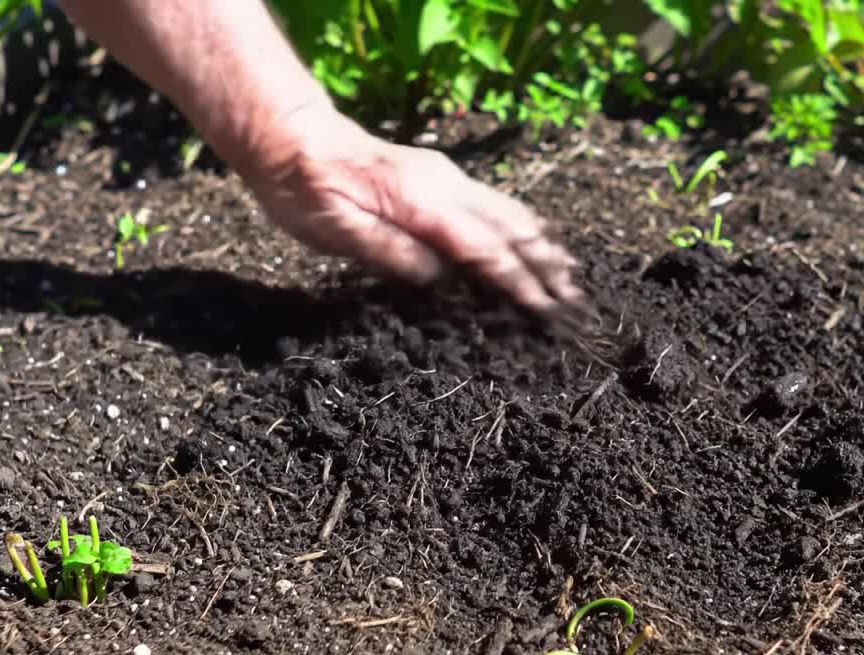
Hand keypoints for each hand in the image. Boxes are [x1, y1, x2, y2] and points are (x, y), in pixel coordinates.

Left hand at [241, 105, 584, 314]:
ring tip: (567, 270)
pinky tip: (531, 237)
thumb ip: (392, 253)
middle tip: (573, 298)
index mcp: (422, 202)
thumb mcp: (337, 231)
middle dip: (544, 263)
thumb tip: (440, 279)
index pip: (484, 248)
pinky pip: (494, 202)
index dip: (517, 281)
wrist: (290, 135)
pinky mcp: (438, 176)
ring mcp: (445, 176)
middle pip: (510, 226)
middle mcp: (445, 184)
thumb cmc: (304, 189)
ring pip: (508, 210)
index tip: (544, 309)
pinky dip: (521, 225)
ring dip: (540, 242)